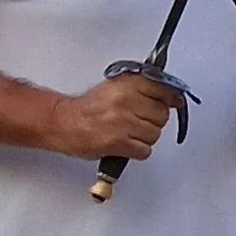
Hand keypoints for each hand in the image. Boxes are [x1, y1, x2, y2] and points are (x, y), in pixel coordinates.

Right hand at [60, 70, 187, 161]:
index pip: (164, 90)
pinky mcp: (118, 142)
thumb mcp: (115, 87)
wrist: (62, 122)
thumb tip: (173, 97)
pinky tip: (126, 145)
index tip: (172, 103)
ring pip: (154, 135)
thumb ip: (144, 89)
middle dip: (153, 121)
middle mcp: (126, 100)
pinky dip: (137, 151)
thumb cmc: (87, 108)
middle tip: (138, 122)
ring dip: (144, 138)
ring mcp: (122, 122)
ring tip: (128, 133)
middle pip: (162, 115)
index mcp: (127, 84)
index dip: (169, 99)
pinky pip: (144, 151)